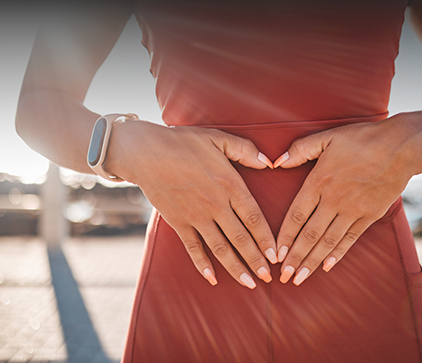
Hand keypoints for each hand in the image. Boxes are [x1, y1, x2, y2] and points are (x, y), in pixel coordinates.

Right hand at [106, 120, 276, 288]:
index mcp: (230, 184)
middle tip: (268, 277)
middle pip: (241, 238)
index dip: (266, 239)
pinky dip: (202, 264)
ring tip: (249, 283)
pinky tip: (212, 279)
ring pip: (220, 247)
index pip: (254, 218)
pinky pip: (193, 248)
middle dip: (256, 260)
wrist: (146, 152)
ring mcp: (196, 216)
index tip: (276, 255)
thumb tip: (269, 162)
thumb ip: (245, 150)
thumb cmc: (184, 142)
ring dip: (236, 267)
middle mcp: (216, 205)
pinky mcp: (178, 222)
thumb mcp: (219, 138)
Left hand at [273, 116, 421, 284]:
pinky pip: (350, 238)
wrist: (402, 146)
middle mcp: (334, 200)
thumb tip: (276, 162)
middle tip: (284, 277)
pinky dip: (338, 254)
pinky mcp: (370, 215)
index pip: (296, 215)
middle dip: (295, 258)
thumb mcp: (327, 137)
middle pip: (310, 234)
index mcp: (319, 181)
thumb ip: (300, 149)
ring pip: (328, 241)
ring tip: (300, 279)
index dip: (284, 236)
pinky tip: (327, 266)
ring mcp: (353, 210)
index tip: (275, 254)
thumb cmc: (362, 138)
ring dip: (313, 261)